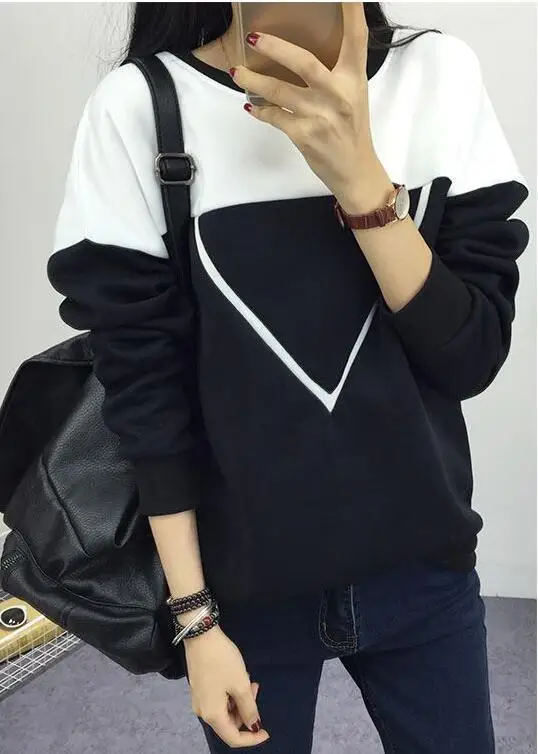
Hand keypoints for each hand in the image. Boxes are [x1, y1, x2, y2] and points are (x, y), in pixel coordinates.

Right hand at [184, 625, 269, 747]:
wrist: (201, 635)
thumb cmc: (222, 661)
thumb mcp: (240, 684)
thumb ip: (249, 708)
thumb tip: (253, 725)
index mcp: (212, 715)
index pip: (233, 738)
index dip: (251, 738)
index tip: (266, 731)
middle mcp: (203, 711)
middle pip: (228, 723)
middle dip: (246, 712)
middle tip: (255, 688)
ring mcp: (199, 699)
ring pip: (224, 710)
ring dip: (240, 700)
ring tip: (248, 679)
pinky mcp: (199, 687)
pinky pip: (218, 700)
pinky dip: (231, 694)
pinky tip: (237, 676)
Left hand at [231, 3, 379, 204]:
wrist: (354, 171)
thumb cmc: (351, 131)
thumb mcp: (353, 95)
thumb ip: (337, 71)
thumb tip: (303, 51)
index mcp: (354, 79)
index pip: (357, 38)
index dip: (352, 11)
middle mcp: (338, 94)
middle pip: (304, 62)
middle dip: (276, 48)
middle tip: (254, 38)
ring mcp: (320, 116)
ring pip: (279, 91)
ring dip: (254, 80)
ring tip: (237, 72)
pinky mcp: (304, 135)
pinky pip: (274, 116)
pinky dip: (260, 111)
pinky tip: (251, 106)